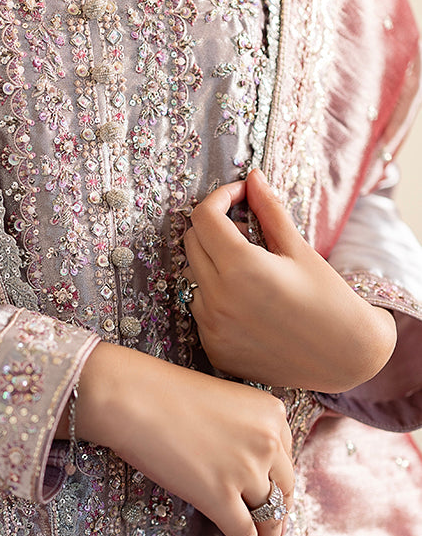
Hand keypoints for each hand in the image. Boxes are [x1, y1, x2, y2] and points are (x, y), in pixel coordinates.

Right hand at [73, 343, 293, 535]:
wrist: (131, 398)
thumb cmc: (161, 393)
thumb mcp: (220, 401)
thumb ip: (240, 428)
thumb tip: (237, 463)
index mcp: (271, 413)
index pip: (286, 460)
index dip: (278, 484)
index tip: (271, 498)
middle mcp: (268, 442)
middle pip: (284, 491)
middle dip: (278, 515)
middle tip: (269, 531)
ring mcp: (246, 470)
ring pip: (269, 517)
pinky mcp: (220, 496)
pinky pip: (243, 533)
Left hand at [183, 170, 396, 391]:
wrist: (343, 358)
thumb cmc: (328, 299)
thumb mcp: (299, 250)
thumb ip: (269, 211)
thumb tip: (252, 177)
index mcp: (240, 268)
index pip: (204, 217)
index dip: (220, 198)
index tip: (239, 196)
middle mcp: (218, 299)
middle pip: (192, 244)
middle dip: (215, 228)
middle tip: (250, 234)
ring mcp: (211, 328)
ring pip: (193, 278)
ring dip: (214, 265)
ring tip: (253, 272)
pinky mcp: (213, 349)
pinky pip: (200, 311)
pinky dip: (217, 298)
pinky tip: (250, 304)